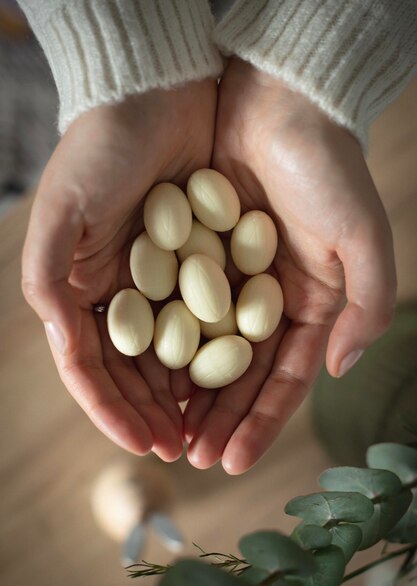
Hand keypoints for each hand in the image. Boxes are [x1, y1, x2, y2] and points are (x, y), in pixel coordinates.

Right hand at [22, 79, 217, 461]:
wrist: (157, 95)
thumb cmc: (100, 148)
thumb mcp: (61, 211)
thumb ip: (48, 280)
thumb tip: (66, 345)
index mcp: (83, 288)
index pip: (93, 366)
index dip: (113, 408)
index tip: (143, 442)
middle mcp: (123, 293)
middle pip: (136, 371)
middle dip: (154, 413)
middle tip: (181, 449)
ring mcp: (165, 283)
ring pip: (175, 356)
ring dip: (187, 397)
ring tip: (207, 431)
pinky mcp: (205, 265)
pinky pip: (213, 320)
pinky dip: (219, 354)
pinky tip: (235, 382)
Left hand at [184, 59, 395, 473]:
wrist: (278, 101)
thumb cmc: (327, 167)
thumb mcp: (363, 235)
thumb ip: (367, 303)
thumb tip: (342, 369)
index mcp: (309, 302)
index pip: (285, 378)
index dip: (262, 422)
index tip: (233, 460)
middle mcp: (267, 298)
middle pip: (240, 374)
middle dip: (220, 419)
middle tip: (192, 457)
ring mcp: (228, 279)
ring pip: (204, 350)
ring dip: (188, 393)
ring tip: (167, 433)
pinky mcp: (193, 254)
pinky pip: (175, 309)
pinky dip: (163, 344)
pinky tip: (146, 377)